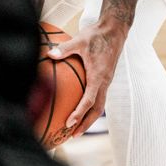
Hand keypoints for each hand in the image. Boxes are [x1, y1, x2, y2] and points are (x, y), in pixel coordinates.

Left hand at [48, 20, 126, 135]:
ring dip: (89, 117)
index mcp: (99, 76)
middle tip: (72, 135)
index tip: (68, 124)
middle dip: (85, 124)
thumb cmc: (97, 35)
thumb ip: (65, 48)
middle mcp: (104, 81)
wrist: (115, 29)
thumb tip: (50, 54)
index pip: (89, 100)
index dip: (79, 114)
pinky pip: (99, 96)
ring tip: (76, 128)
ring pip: (99, 105)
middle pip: (97, 110)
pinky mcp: (106, 77)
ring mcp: (106, 80)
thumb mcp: (80, 40)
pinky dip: (91, 106)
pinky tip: (80, 106)